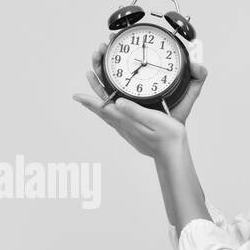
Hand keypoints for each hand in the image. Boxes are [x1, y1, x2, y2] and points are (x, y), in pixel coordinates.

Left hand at [72, 43, 188, 158]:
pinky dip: (108, 113)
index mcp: (127, 121)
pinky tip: (111, 112)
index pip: (104, 109)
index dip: (90, 101)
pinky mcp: (133, 133)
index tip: (77, 96)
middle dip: (91, 101)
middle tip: (80, 93)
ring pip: (108, 116)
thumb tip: (117, 102)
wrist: (172, 156)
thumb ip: (136, 111)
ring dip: (99, 106)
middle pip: (103, 111)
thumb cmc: (168, 137)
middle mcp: (124, 126)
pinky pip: (116, 120)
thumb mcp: (154, 120)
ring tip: (91, 99)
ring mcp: (127, 131)